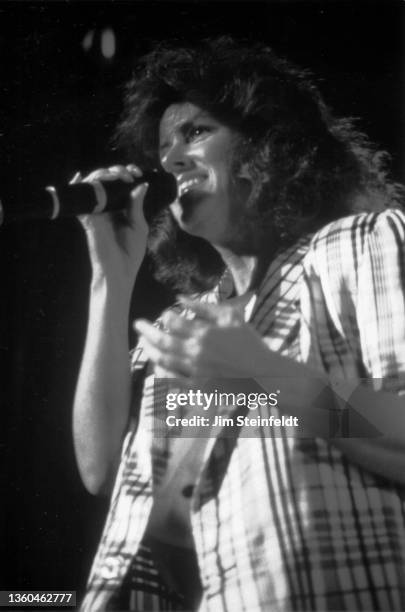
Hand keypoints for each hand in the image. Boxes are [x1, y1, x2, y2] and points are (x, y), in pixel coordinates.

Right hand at [72, 164, 148, 290]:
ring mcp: (96, 210)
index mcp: (121, 207)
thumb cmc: (130, 252)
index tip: (136, 173)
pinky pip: (82, 197)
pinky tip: (84, 177)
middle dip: (117, 170)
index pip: (121, 183)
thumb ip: (137, 205)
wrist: (119, 271)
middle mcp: (108, 206)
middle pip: (107, 179)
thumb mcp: (139, 226)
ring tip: (116, 176)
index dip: (127, 173)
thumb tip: (142, 184)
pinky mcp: (87, 217)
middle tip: (128, 176)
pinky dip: (82, 184)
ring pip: (93, 183)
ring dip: (103, 173)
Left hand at [134, 298, 265, 381]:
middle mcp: (197, 352)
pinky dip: (161, 372)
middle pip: (162, 340)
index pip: (174, 322)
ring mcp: (196, 371)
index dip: (165, 317)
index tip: (164, 315)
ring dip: (150, 350)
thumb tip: (180, 298)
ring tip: (143, 343)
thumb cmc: (248, 343)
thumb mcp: (230, 318)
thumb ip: (204, 307)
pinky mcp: (198, 387)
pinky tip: (156, 366)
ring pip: (163, 360)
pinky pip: (173, 380)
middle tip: (137, 325)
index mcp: (205, 333)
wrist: (263, 373)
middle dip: (146, 331)